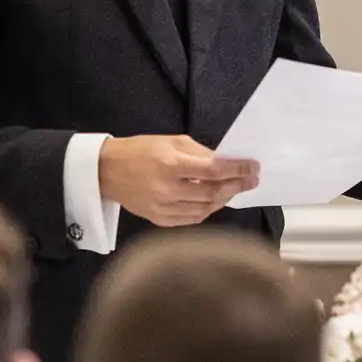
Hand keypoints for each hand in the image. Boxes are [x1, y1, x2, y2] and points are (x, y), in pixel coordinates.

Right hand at [99, 134, 259, 226]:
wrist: (107, 171)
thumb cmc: (140, 151)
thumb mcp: (172, 141)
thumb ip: (200, 152)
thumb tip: (227, 162)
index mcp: (171, 165)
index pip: (214, 170)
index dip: (238, 169)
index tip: (253, 167)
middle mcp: (168, 189)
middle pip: (213, 193)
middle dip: (237, 186)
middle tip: (251, 180)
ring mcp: (163, 208)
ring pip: (206, 209)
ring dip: (225, 199)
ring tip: (235, 189)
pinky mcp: (160, 220)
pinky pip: (193, 219)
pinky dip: (208, 210)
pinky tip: (215, 201)